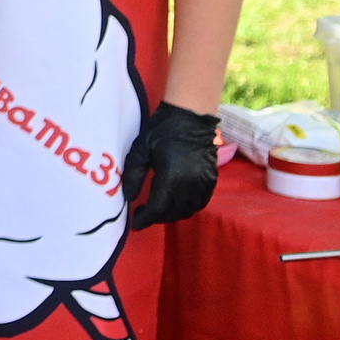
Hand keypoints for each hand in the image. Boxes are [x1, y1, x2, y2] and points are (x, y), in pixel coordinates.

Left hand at [121, 101, 220, 228]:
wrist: (191, 116)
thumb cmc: (162, 129)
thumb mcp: (142, 149)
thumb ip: (134, 174)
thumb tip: (128, 197)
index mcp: (172, 177)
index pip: (158, 208)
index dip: (146, 219)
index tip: (135, 223)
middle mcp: (191, 184)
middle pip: (173, 212)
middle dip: (157, 217)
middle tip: (143, 213)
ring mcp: (204, 183)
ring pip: (188, 210)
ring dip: (172, 214)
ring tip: (158, 208)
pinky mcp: (212, 179)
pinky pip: (200, 202)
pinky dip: (188, 207)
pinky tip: (176, 202)